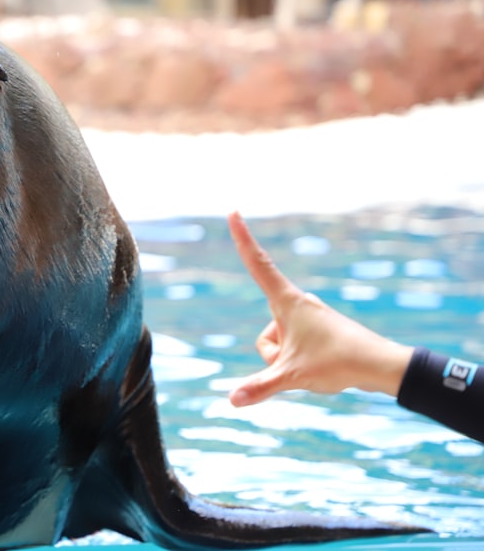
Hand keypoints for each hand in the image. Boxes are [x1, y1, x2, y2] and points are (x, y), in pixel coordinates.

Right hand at [226, 212, 413, 406]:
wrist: (382, 366)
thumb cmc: (338, 363)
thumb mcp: (293, 376)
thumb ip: (259, 386)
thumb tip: (231, 399)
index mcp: (288, 303)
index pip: (258, 264)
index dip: (242, 238)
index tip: (233, 212)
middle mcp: (297, 305)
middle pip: (265, 337)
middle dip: (274, 358)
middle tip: (304, 365)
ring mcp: (308, 317)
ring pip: (279, 346)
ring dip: (289, 362)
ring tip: (318, 366)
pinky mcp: (318, 330)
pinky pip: (293, 349)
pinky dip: (301, 362)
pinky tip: (324, 367)